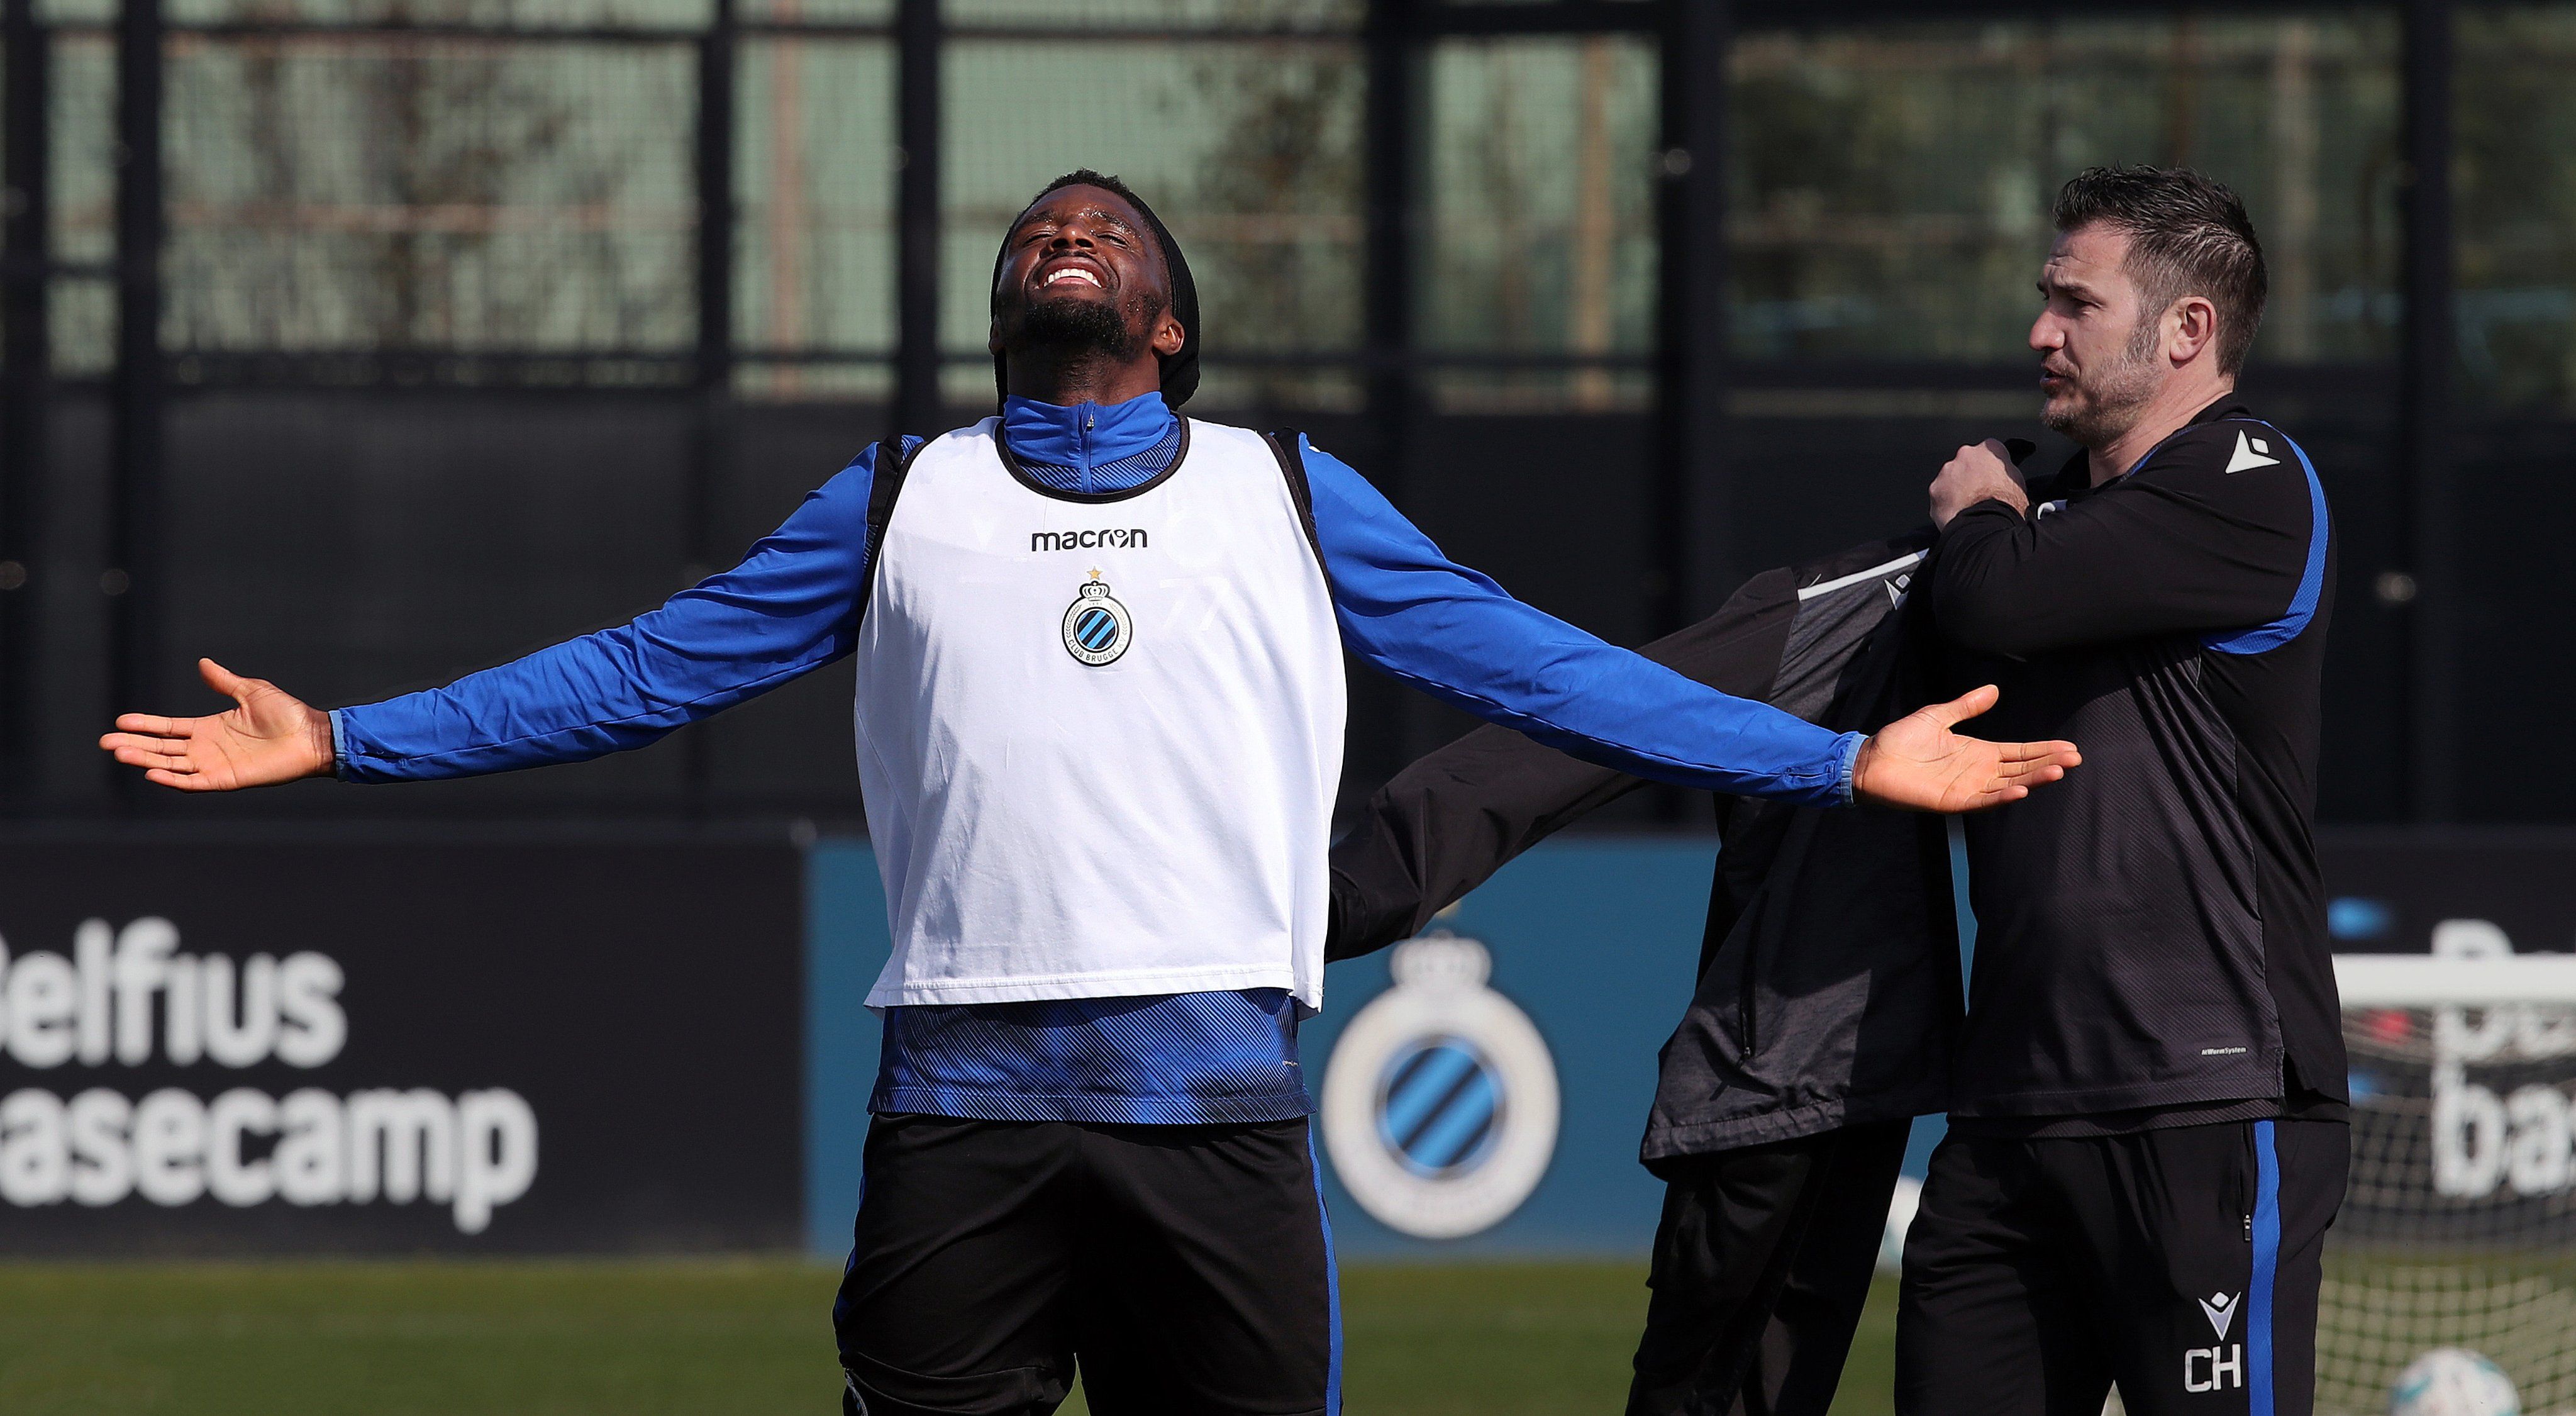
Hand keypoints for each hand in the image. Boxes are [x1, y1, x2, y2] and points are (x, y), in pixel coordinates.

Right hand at [99, 658, 335, 790]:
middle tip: (106, 742)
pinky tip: (152, 773)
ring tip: (119, 753)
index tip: (120, 721)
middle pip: (162, 748)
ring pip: (171, 765)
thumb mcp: (250, 691)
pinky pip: (193, 782)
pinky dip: (172, 779)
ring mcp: (214, 765)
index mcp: (209, 727)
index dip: (145, 724)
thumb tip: (202, 663)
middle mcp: (206, 748)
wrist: (312, 736)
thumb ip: (224, 681)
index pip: (168, 727)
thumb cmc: (287, 714)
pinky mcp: (226, 779)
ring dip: (145, 760)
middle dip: (134, 744)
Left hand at [1850, 685, 2078, 812]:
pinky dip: (2002, 796)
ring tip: (2058, 770)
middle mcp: (1979, 772)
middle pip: (2021, 768)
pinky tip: (2021, 790)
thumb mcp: (1938, 716)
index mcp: (1978, 752)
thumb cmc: (1901, 739)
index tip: (2070, 747)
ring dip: (2033, 779)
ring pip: (2009, 784)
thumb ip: (1967, 706)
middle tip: (2075, 758)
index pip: (2019, 752)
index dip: (2043, 749)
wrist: (1871, 760)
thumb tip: (1994, 690)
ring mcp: (1968, 788)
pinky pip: (1983, 800)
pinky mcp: (1953, 801)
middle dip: (2048, 763)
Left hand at [1930, 438, 2028, 528]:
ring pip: (1950, 477)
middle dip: (1970, 475)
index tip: (1991, 477)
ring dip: (1956, 488)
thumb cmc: (2005, 505)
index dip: (1990, 466)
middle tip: (1979, 494)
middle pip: (1966, 462)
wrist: (1987, 524)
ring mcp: (1947, 471)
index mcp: (1989, 449)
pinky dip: (1945, 502)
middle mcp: (1965, 455)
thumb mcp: (2018, 482)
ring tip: (1968, 506)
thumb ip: (2005, 471)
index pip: (1989, 451)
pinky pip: (1939, 494)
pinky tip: (1956, 513)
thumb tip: (2001, 476)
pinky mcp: (1935, 489)